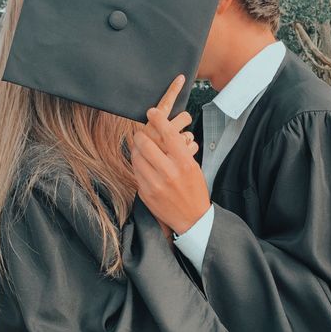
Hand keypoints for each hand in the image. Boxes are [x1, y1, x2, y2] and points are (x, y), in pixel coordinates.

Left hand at [129, 73, 210, 235]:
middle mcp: (169, 173)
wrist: (192, 219)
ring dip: (136, 149)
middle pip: (146, 143)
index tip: (151, 112)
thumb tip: (164, 132)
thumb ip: (179, 151)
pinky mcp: (145, 193)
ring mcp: (155, 184)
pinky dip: (137, 165)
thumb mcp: (194, 167)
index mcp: (184, 164)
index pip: (168, 134)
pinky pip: (136, 172)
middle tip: (141, 133)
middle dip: (141, 134)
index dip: (158, 119)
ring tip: (141, 148)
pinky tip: (143, 165)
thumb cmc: (195, 191)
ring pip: (136, 157)